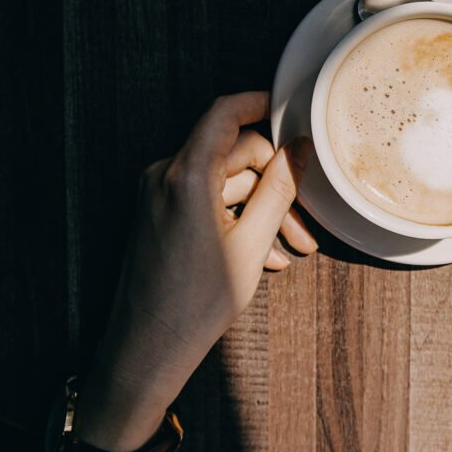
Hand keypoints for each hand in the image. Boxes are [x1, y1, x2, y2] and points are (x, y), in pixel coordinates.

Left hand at [76, 92, 315, 451]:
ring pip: (223, 183)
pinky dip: (236, 218)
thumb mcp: (250, 244)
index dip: (258, 103)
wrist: (146, 348)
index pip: (224, 114)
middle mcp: (165, 176)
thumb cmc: (196, 303)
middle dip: (273, 183)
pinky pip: (206, 201)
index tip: (287, 108)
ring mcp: (158, 195)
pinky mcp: (158, 214)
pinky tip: (264, 254)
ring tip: (292, 247)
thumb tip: (298, 150)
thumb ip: (278, 190)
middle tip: (304, 222)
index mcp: (186, 176)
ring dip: (260, 208)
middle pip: (232, 154)